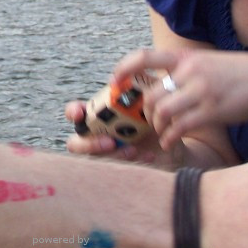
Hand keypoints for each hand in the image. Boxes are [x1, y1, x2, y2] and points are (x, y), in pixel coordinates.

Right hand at [63, 99, 184, 166]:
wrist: (174, 143)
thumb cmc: (158, 117)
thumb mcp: (148, 102)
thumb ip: (135, 90)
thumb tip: (123, 77)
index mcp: (100, 114)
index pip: (75, 112)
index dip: (73, 112)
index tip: (80, 114)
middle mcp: (98, 135)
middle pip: (76, 143)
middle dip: (89, 144)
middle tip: (110, 142)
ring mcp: (107, 154)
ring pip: (95, 160)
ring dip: (114, 156)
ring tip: (134, 150)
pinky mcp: (119, 170)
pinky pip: (116, 170)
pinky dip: (132, 162)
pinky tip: (149, 156)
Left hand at [115, 48, 247, 149]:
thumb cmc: (233, 73)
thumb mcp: (204, 62)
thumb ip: (180, 71)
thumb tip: (155, 85)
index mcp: (184, 57)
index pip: (144, 57)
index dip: (124, 69)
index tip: (114, 82)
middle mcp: (190, 72)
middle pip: (152, 94)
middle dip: (145, 111)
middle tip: (147, 120)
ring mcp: (201, 92)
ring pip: (163, 111)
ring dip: (157, 125)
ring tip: (161, 131)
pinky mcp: (212, 112)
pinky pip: (180, 127)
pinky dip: (170, 138)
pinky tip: (170, 142)